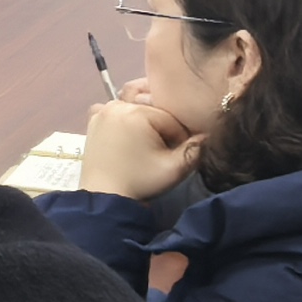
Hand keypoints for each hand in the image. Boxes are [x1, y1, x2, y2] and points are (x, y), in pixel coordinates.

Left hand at [77, 95, 201, 201]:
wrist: (104, 197)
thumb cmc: (140, 182)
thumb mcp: (174, 169)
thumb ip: (196, 150)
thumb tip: (208, 135)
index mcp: (138, 112)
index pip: (172, 119)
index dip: (179, 138)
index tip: (174, 155)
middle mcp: (117, 105)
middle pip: (154, 111)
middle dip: (162, 129)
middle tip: (160, 151)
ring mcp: (102, 111)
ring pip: (136, 107)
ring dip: (145, 122)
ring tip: (145, 145)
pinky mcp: (93, 120)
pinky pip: (115, 111)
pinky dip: (124, 118)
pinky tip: (128, 135)